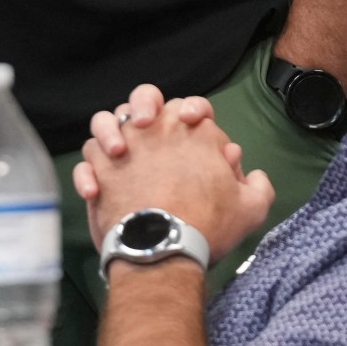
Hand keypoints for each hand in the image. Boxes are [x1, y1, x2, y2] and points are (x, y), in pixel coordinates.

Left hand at [75, 85, 273, 257]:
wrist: (162, 248)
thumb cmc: (208, 224)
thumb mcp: (251, 209)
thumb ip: (259, 187)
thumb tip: (253, 175)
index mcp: (195, 132)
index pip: (195, 106)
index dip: (197, 113)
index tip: (197, 133)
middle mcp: (156, 130)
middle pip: (146, 98)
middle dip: (148, 106)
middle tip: (151, 128)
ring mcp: (124, 147)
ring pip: (107, 121)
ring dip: (110, 132)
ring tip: (119, 152)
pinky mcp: (99, 171)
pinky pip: (88, 159)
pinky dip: (91, 170)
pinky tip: (98, 188)